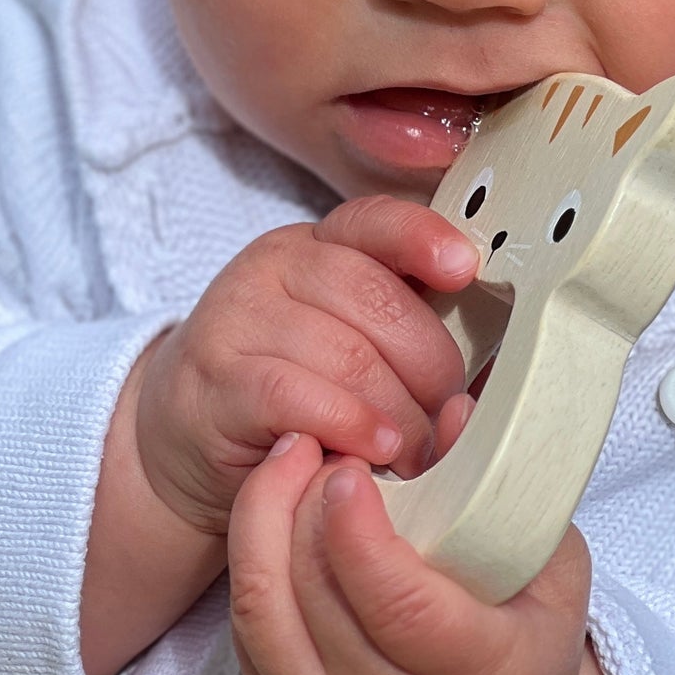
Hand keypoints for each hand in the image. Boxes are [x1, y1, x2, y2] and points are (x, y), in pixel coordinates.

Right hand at [135, 196, 476, 534]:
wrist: (184, 437)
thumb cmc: (288, 392)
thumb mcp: (346, 341)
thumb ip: (404, 334)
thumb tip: (490, 366)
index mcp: (314, 245)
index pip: (374, 220)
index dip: (423, 239)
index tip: (465, 269)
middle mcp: (272, 268)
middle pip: (376, 299)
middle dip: (429, 368)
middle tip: (446, 421)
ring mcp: (237, 318)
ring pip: (345, 354)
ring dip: (397, 414)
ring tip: (414, 454)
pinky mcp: (216, 380)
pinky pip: (296, 392)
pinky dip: (347, 423)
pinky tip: (372, 451)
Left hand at [228, 431, 605, 674]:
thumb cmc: (522, 636)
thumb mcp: (547, 563)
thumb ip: (505, 487)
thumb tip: (454, 411)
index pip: (400, 605)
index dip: (360, 529)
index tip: (351, 467)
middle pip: (317, 597)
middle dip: (305, 502)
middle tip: (323, 449)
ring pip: (263, 608)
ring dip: (263, 518)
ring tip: (291, 462)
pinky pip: (245, 622)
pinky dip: (251, 551)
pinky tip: (276, 508)